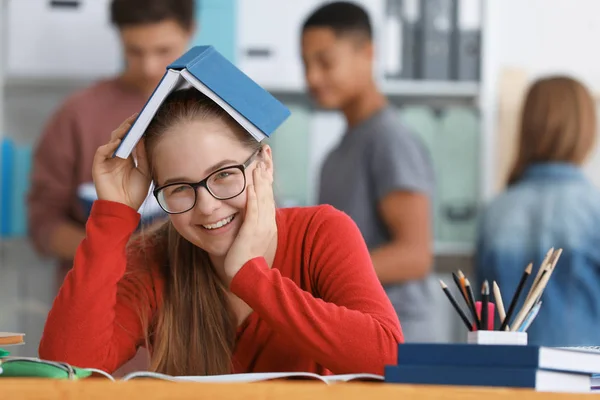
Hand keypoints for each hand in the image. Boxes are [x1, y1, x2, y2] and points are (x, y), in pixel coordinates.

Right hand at [92, 114, 151, 209]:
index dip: (135, 129)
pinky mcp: (98, 167)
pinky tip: (118, 143)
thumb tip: (144, 137)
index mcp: (127, 158)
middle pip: (120, 137)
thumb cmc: (135, 193)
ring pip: (111, 141)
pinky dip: (109, 146)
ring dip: (120, 133)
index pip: (130, 139)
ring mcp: (106, 161)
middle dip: (127, 127)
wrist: (124, 209)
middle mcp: (116, 157)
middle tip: (136, 118)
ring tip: (129, 126)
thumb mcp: (145, 171)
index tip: (144, 118)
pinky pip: (101, 152)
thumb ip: (143, 155)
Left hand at [224, 161, 276, 282]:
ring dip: (259, 181)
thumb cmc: (245, 258)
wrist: (246, 277)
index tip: (265, 161)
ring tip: (257, 164)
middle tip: (264, 153)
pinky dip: (251, 199)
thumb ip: (252, 222)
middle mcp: (267, 222)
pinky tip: (249, 186)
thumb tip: (247, 209)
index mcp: (267, 222)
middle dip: (265, 172)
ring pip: (261, 199)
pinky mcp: (251, 233)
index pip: (268, 194)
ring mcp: (261, 227)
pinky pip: (252, 213)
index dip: (267, 176)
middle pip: (267, 192)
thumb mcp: (251, 236)